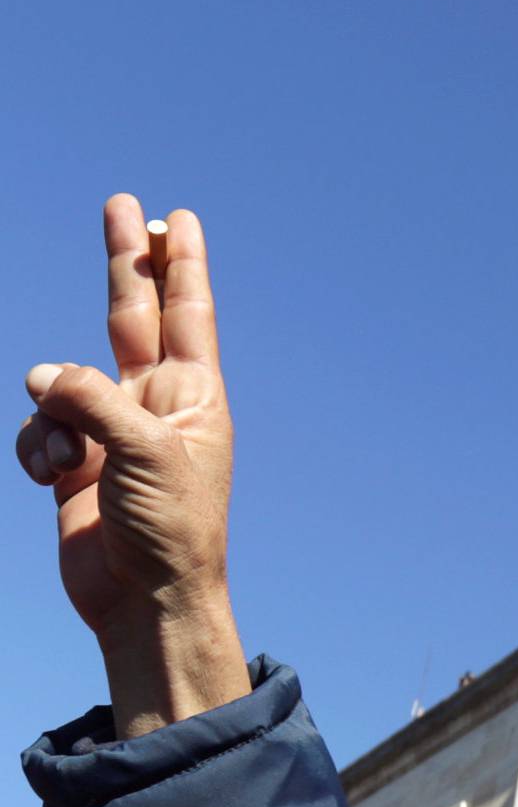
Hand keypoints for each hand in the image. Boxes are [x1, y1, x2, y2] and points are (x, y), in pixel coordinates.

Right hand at [17, 198, 249, 736]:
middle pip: (133, 314)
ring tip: (75, 461)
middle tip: (125, 205)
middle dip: (126, 262)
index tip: (179, 218)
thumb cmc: (170, 529)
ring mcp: (113, 432)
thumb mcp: (143, 452)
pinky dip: (36, 447)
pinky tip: (52, 478)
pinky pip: (38, 429)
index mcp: (193, 396)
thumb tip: (41, 376)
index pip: (186, 311)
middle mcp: (154, 404)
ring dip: (55, 412)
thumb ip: (92, 399)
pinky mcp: (76, 463)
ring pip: (63, 382)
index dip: (180, 263)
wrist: (145, 602)